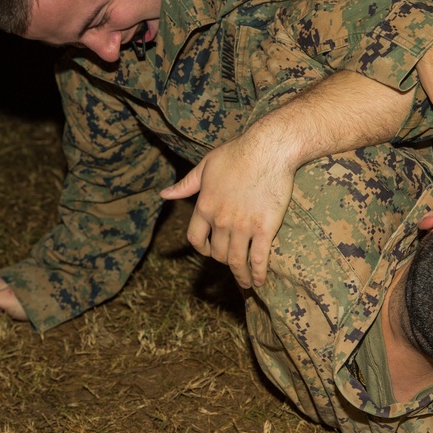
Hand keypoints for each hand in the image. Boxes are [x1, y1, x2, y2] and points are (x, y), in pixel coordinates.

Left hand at [160, 134, 294, 287]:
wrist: (268, 150)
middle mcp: (221, 220)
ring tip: (246, 283)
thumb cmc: (238, 153)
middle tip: (232, 263)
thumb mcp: (206, 166)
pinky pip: (259, 258)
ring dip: (240, 276)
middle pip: (218, 253)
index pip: (196, 239)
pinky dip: (258, 273)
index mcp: (205, 206)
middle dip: (223, 260)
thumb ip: (185, 185)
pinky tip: (260, 281)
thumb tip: (164, 194)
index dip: (202, 248)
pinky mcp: (265, 228)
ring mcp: (243, 226)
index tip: (210, 251)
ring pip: (237, 261)